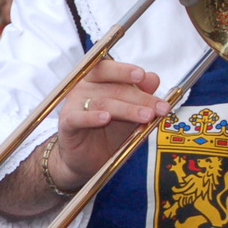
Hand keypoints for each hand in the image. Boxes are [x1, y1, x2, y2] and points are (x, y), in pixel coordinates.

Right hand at [51, 59, 171, 187]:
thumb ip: (141, 95)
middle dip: (140, 97)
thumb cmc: (108, 132)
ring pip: (102, 103)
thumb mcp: (130, 113)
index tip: (142, 76)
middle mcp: (83, 88)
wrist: (88, 160)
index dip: (124, 70)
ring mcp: (73, 104)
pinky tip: (106, 118)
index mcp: (96, 80)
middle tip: (160, 108)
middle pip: (112, 87)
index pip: (108, 68)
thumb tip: (153, 77)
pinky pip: (79, 118)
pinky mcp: (67, 123)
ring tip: (146, 116)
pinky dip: (92, 117)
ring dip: (127, 109)